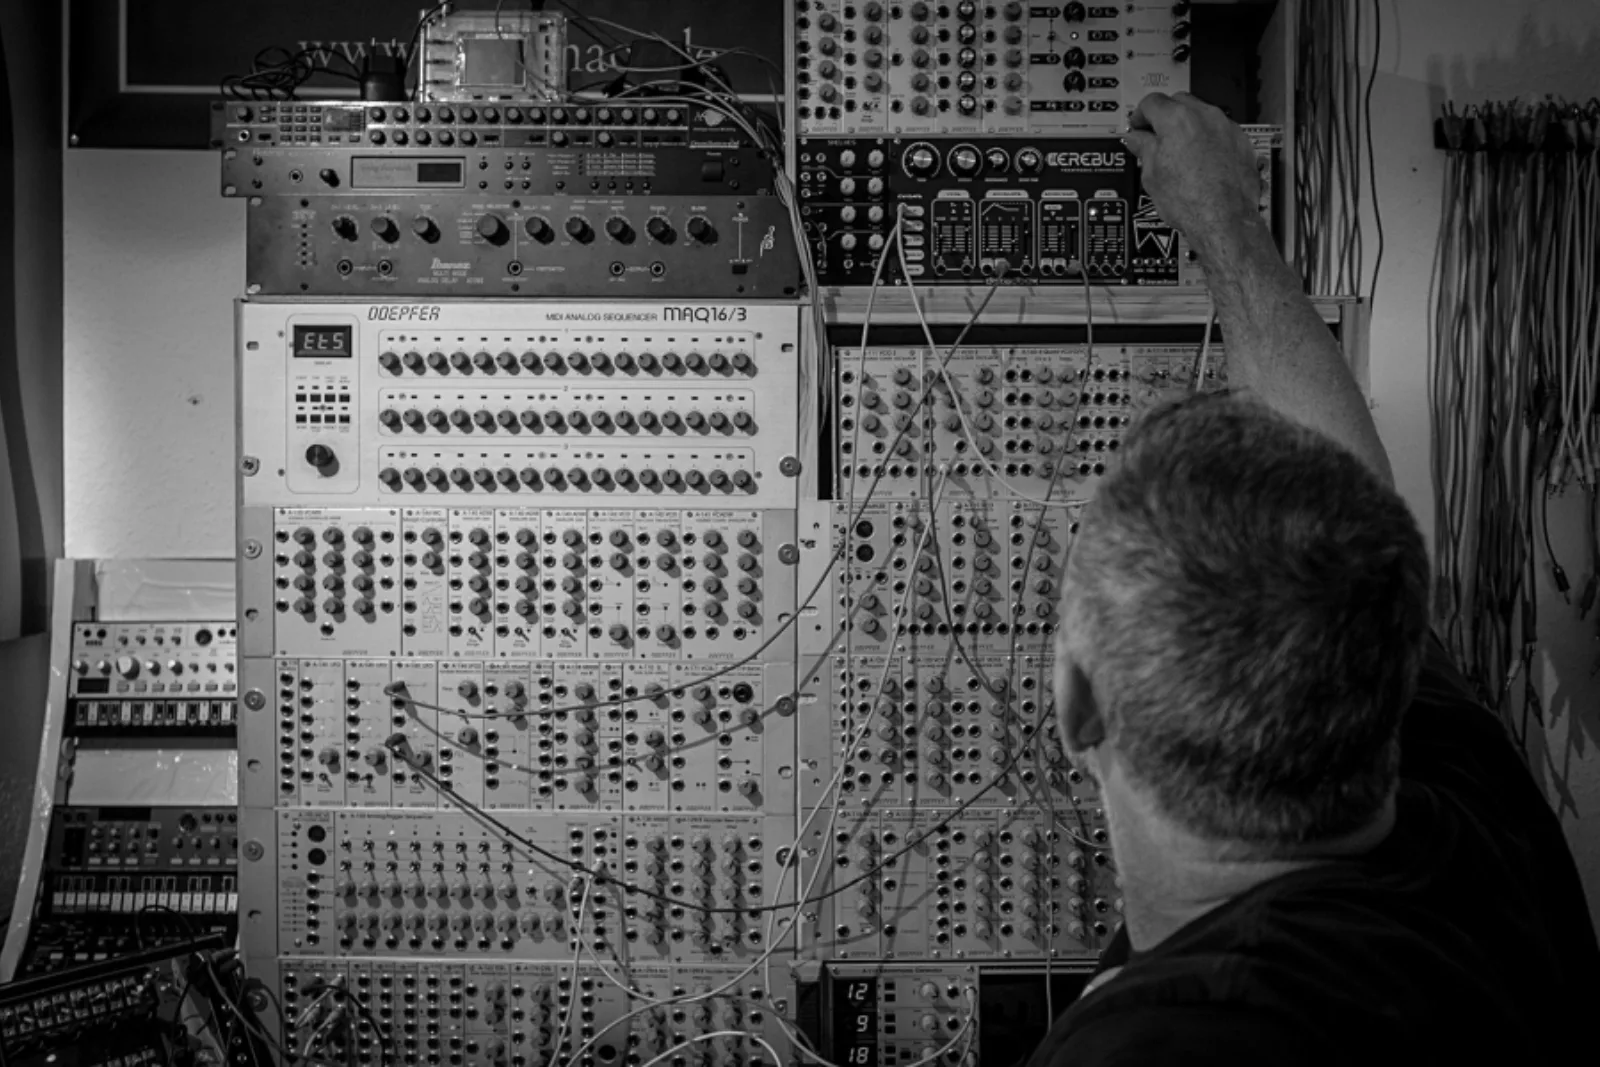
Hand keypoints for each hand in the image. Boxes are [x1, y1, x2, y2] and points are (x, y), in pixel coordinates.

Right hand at [1123, 92, 1264, 259]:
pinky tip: (1201, 160)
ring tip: (1180, 151)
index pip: (1152, 102)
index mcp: (1177, 120)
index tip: (1138, 126)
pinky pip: (1220, 131)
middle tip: (1156, 136)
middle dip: (1165, 115)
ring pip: (1203, 115)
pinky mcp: (1241, 142)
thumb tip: (1137, 140)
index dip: (1140, 115)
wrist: (1224, 220)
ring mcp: (1226, 128)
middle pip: (1179, 102)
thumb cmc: (1191, 202)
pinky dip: (1209, 138)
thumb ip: (1144, 149)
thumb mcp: (1152, 175)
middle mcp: (1205, 117)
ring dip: (1189, 125)